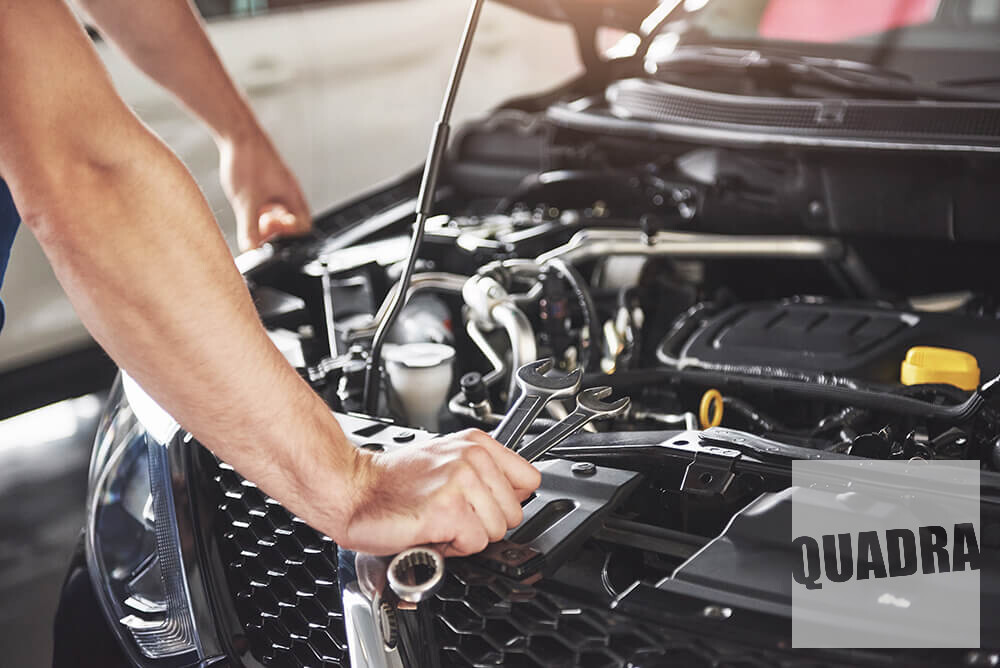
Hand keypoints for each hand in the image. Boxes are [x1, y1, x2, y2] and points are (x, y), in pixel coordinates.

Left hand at [219, 130, 310, 250]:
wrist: (237, 133)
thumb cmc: (247, 161)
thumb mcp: (246, 202)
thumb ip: (249, 229)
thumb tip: (251, 249)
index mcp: (292, 196)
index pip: (303, 226)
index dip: (287, 233)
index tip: (269, 229)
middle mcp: (288, 191)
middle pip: (292, 220)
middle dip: (275, 228)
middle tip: (258, 225)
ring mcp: (278, 185)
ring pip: (279, 210)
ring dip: (266, 218)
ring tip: (250, 213)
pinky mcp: (267, 179)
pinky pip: (269, 200)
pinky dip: (259, 206)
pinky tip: (244, 201)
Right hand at [340, 429, 541, 556]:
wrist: (351, 490)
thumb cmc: (391, 484)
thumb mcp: (446, 463)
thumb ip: (484, 474)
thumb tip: (515, 496)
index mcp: (476, 443)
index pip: (529, 480)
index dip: (505, 502)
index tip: (480, 505)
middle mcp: (471, 457)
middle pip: (514, 513)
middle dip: (483, 524)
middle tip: (449, 514)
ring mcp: (460, 481)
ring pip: (496, 531)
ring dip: (466, 537)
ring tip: (438, 522)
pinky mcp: (448, 509)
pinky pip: (475, 544)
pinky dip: (452, 548)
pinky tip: (431, 532)